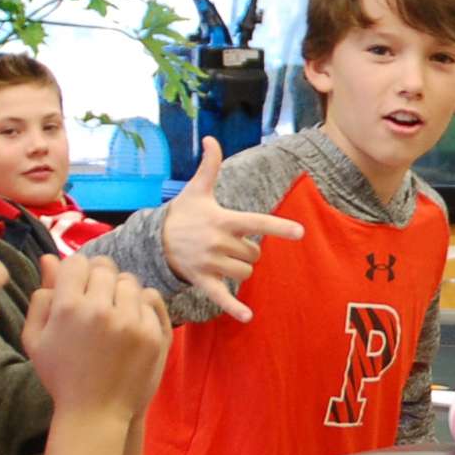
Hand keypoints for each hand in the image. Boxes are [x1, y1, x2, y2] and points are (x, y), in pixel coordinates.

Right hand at [22, 255, 171, 419]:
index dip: (76, 272)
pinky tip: (129, 324)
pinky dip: (139, 307)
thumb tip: (49, 258)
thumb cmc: (61, 375)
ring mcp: (130, 321)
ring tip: (113, 313)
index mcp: (68, 307)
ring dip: (120, 291)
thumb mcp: (37, 339)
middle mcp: (100, 309)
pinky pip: (149, 299)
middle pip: (104, 267)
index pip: (76, 262)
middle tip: (96, 300)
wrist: (96, 412)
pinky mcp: (152, 333)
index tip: (77, 288)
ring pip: (129, 281)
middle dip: (99, 278)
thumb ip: (41, 297)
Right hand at [160, 137, 305, 321]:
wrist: (153, 241)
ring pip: (246, 273)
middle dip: (249, 251)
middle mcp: (218, 243)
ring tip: (225, 260)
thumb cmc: (182, 213)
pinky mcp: (203, 281)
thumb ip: (209, 165)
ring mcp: (210, 264)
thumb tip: (211, 138)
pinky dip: (234, 308)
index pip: (257, 223)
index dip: (279, 227)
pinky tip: (248, 317)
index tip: (300, 232)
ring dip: (243, 269)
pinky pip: (222, 297)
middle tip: (230, 244)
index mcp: (223, 220)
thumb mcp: (196, 189)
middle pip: (255, 254)